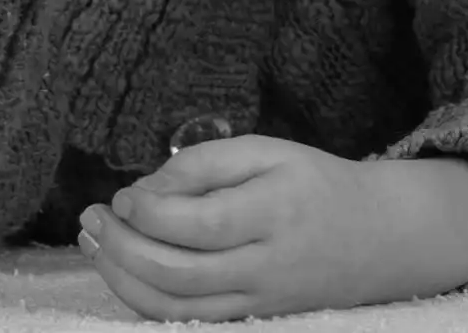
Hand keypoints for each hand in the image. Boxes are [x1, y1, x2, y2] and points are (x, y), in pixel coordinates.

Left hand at [75, 135, 397, 321]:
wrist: (377, 238)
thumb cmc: (314, 184)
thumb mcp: (268, 151)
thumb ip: (206, 163)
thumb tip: (146, 189)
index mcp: (277, 212)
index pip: (201, 224)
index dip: (150, 213)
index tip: (123, 194)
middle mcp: (269, 266)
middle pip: (181, 273)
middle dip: (122, 248)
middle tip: (90, 217)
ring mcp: (260, 302)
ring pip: (177, 308)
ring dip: (122, 279)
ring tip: (92, 243)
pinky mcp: (251, 320)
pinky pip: (188, 321)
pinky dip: (145, 301)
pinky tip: (122, 270)